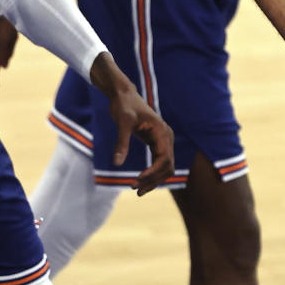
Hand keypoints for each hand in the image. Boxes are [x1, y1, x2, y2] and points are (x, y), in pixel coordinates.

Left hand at [90, 53, 173, 195]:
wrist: (124, 94)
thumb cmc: (124, 105)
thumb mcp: (122, 122)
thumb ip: (121, 142)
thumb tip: (117, 163)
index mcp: (162, 131)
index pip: (164, 159)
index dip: (152, 173)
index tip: (136, 182)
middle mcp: (166, 136)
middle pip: (167, 166)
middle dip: (153, 180)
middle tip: (135, 189)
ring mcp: (163, 140)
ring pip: (165, 166)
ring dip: (154, 180)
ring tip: (137, 190)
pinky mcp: (156, 142)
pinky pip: (160, 162)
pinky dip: (152, 174)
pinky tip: (141, 181)